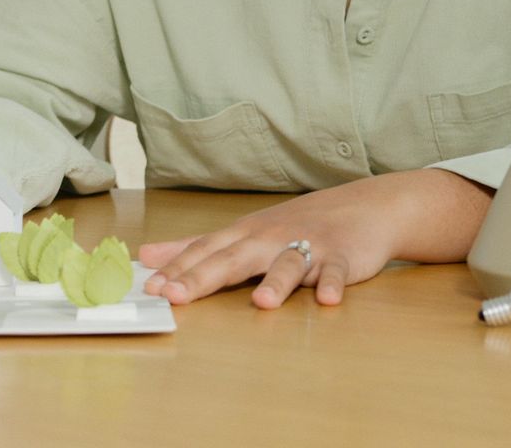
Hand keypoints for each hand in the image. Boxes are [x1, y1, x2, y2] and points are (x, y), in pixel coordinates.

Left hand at [140, 170, 491, 307]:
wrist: (362, 207)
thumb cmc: (296, 224)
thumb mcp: (243, 233)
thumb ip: (196, 248)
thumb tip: (147, 255)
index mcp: (245, 235)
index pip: (205, 251)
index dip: (177, 270)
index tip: (150, 288)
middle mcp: (271, 238)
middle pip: (235, 259)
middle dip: (204, 276)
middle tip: (177, 295)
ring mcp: (308, 246)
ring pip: (288, 265)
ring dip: (276, 283)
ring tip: (261, 303)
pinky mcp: (343, 257)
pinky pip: (338, 272)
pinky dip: (333, 284)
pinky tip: (327, 299)